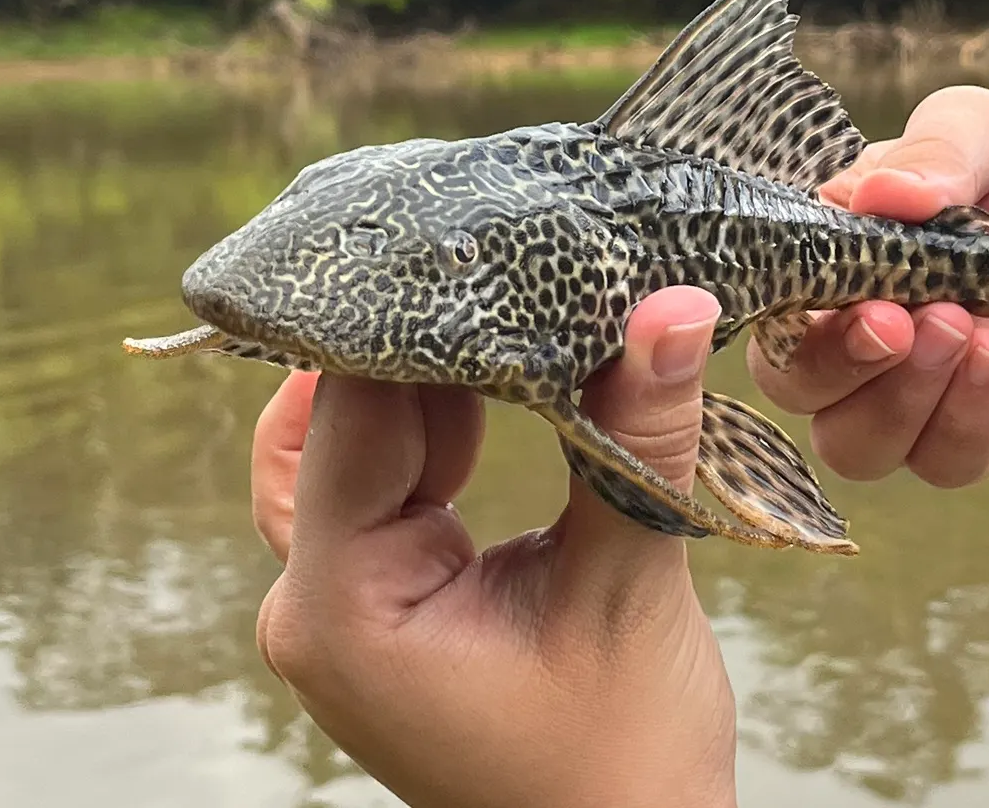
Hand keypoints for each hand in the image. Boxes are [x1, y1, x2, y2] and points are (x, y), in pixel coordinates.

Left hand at [252, 287, 737, 807]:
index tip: (475, 233)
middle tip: (498, 243)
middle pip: (340, 416)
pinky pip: (396, 469)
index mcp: (343, 608)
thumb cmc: (622, 760)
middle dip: (424, 334)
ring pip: (363, 433)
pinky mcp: (388, 588)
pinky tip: (515, 366)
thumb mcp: (630, 584)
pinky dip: (452, 412)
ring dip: (442, 369)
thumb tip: (672, 304)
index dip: (409, 320)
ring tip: (516, 292)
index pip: (351, 417)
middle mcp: (316, 599)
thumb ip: (639, 439)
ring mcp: (346, 595)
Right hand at [747, 85, 988, 488]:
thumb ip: (937, 151)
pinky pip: (942, 461)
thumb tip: (882, 193)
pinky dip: (961, 417)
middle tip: (898, 321)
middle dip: (835, 362)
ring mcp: (916, 393)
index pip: (774, 292)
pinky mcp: (979, 437)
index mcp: (839, 254)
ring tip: (961, 330)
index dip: (791, 300)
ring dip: (895, 399)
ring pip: (853, 442)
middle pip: (792, 381)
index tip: (846, 283)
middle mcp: (858, 331)